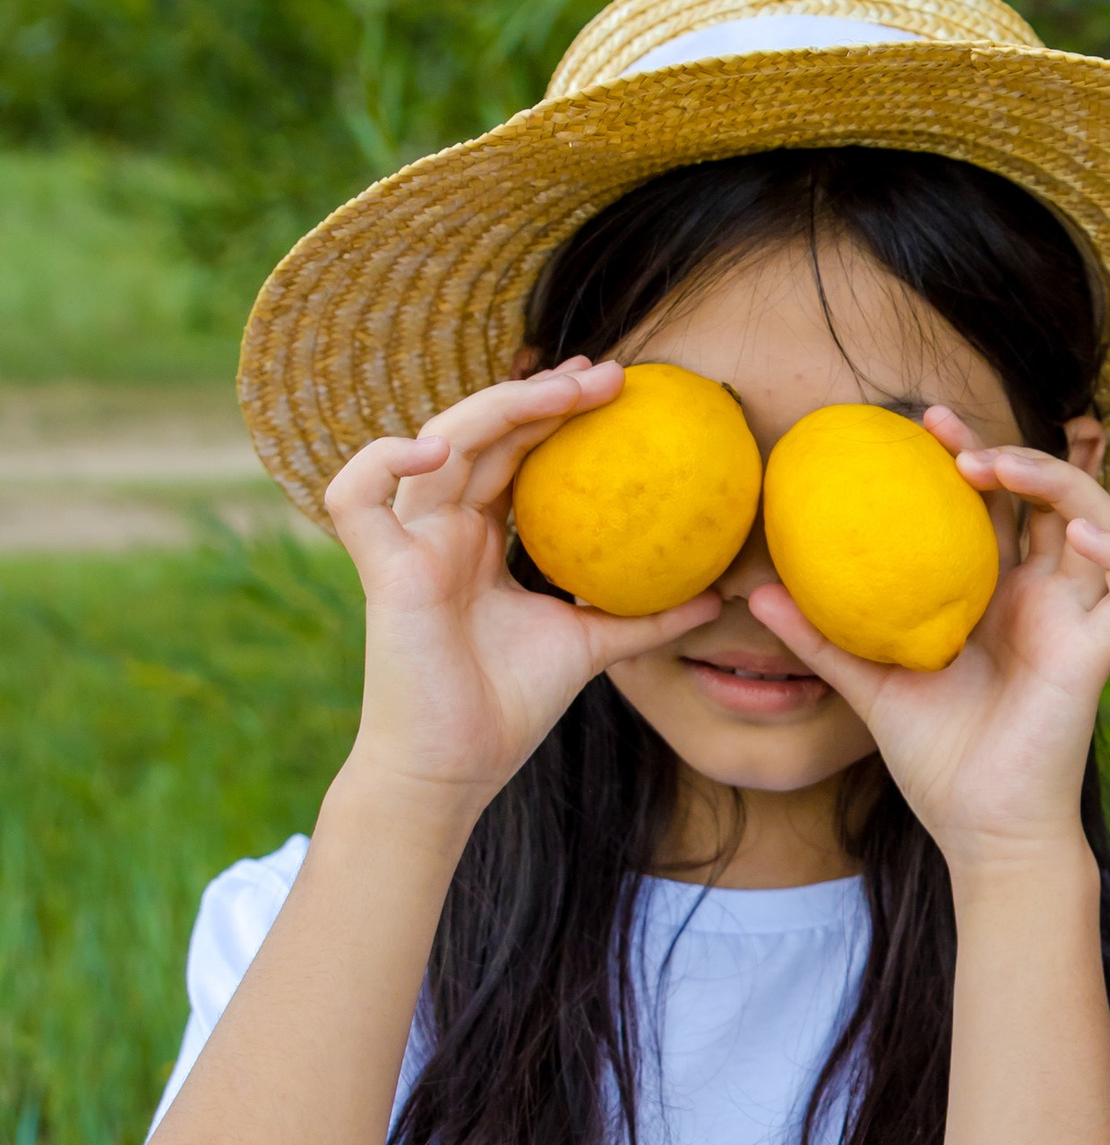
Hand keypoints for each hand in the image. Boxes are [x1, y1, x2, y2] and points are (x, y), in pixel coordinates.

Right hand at [327, 364, 720, 817]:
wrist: (456, 769)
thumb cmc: (508, 708)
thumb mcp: (592, 646)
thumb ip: (646, 616)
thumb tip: (720, 596)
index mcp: (480, 537)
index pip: (514, 450)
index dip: (554, 412)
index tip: (614, 390)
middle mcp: (442, 528)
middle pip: (483, 433)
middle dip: (541, 393)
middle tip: (605, 375)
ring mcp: (408, 543)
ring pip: (437, 443)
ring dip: (497, 407)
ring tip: (562, 392)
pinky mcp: (381, 569)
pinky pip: (354, 496)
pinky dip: (383, 460)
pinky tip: (439, 450)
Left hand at [748, 412, 1109, 875]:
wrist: (980, 831)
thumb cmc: (937, 763)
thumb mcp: (870, 686)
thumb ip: (822, 637)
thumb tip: (753, 590)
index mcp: (999, 595)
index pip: (1002, 503)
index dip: (976, 452)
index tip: (924, 424)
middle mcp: (1045, 597)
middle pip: (1054, 495)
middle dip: (1015, 448)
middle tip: (950, 435)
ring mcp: (1075, 620)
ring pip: (1105, 520)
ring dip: (1061, 480)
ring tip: (996, 470)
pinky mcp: (1097, 653)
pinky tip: (1078, 531)